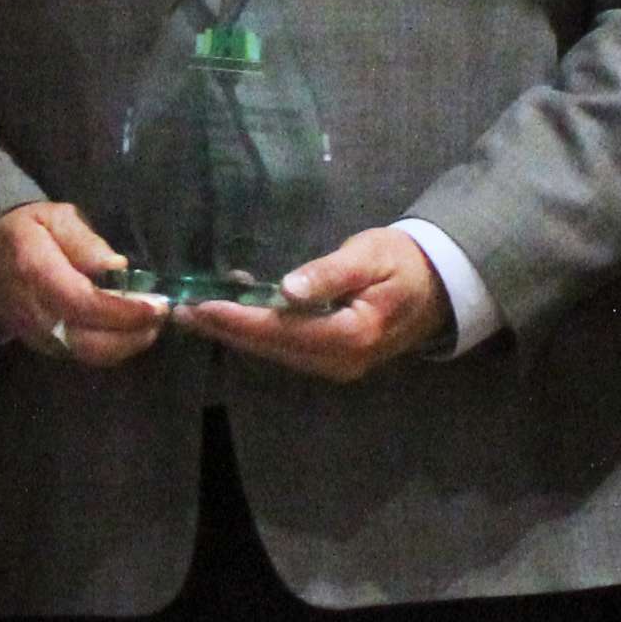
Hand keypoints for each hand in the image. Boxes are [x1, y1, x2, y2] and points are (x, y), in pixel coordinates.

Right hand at [0, 201, 168, 368]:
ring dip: (124, 346)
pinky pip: (78, 355)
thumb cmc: (23, 231)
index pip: (84, 303)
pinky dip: (108, 349)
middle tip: (160, 317)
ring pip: (85, 355)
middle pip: (88, 342)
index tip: (157, 306)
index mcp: (36, 273)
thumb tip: (118, 269)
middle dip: (131, 336)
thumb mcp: (54, 218)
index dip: (123, 311)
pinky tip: (127, 332)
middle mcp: (34, 312)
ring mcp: (34, 334)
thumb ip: (86, 242)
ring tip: (149, 326)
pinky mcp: (39, 345)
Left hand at [179, 227, 453, 383]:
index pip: (283, 330)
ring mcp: (336, 366)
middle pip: (271, 348)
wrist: (439, 287)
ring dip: (235, 333)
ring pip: (274, 352)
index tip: (202, 307)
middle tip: (181, 312)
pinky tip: (231, 315)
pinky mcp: (331, 361)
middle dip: (225, 329)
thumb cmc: (403, 262)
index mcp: (352, 335)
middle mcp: (341, 361)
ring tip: (195, 314)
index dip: (240, 319)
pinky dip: (256, 333)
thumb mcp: (369, 256)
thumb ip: (329, 274)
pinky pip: (286, 350)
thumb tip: (287, 290)